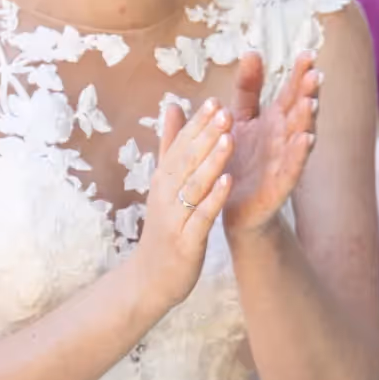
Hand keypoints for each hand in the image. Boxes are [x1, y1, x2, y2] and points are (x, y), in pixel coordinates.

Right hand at [132, 97, 234, 311]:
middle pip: (187, 160)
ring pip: (194, 184)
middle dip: (206, 135)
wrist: (149, 278)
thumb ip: (170, 145)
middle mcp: (165, 194)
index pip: (180, 146)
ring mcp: (174, 218)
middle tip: (225, 111)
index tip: (215, 101)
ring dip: (211, 161)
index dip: (197, 124)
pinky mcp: (186, 240)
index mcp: (163, 179)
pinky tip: (229, 182)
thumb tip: (173, 106)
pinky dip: (214, 198)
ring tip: (229, 139)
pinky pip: (201, 215)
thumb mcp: (164, 184)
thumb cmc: (164, 229)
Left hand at [220, 51, 319, 232]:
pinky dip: (299, 155)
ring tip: (311, 102)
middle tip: (315, 73)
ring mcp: (283, 161)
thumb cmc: (237, 158)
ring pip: (299, 138)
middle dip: (307, 93)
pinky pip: (291, 168)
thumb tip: (253, 52)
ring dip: (306, 121)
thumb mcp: (238, 117)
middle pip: (299, 112)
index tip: (307, 54)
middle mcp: (283, 138)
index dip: (299, 74)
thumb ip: (247, 88)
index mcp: (274, 121)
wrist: (228, 204)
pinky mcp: (278, 186)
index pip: (290, 93)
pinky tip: (306, 140)